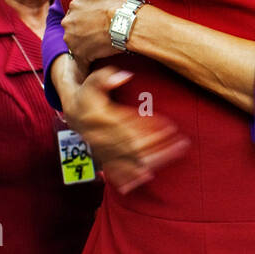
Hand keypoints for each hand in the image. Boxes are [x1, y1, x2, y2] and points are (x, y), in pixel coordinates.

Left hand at [63, 0, 131, 68]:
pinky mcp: (81, 54)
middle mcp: (68, 22)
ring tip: (100, 42)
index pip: (76, 12)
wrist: (128, 24)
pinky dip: (88, 57)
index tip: (98, 18)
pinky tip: (98, 55)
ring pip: (76, 42)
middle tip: (100, 30)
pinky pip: (81, 58)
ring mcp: (73, 39)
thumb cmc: (118, 2)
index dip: (87, 15)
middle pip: (73, 27)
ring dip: (85, 42)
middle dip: (83, 29)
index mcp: (73, 6)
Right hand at [65, 65, 188, 193]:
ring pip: (129, 159)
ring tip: (175, 154)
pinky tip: (147, 177)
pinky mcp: (104, 158)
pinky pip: (118, 170)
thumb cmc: (87, 95)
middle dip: (159, 146)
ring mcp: (103, 150)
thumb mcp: (93, 80)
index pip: (129, 125)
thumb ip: (106, 76)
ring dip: (154, 159)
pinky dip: (131, 176)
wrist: (73, 113)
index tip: (171, 126)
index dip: (150, 127)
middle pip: (133, 146)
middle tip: (182, 143)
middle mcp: (102, 137)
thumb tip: (124, 76)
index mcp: (101, 118)